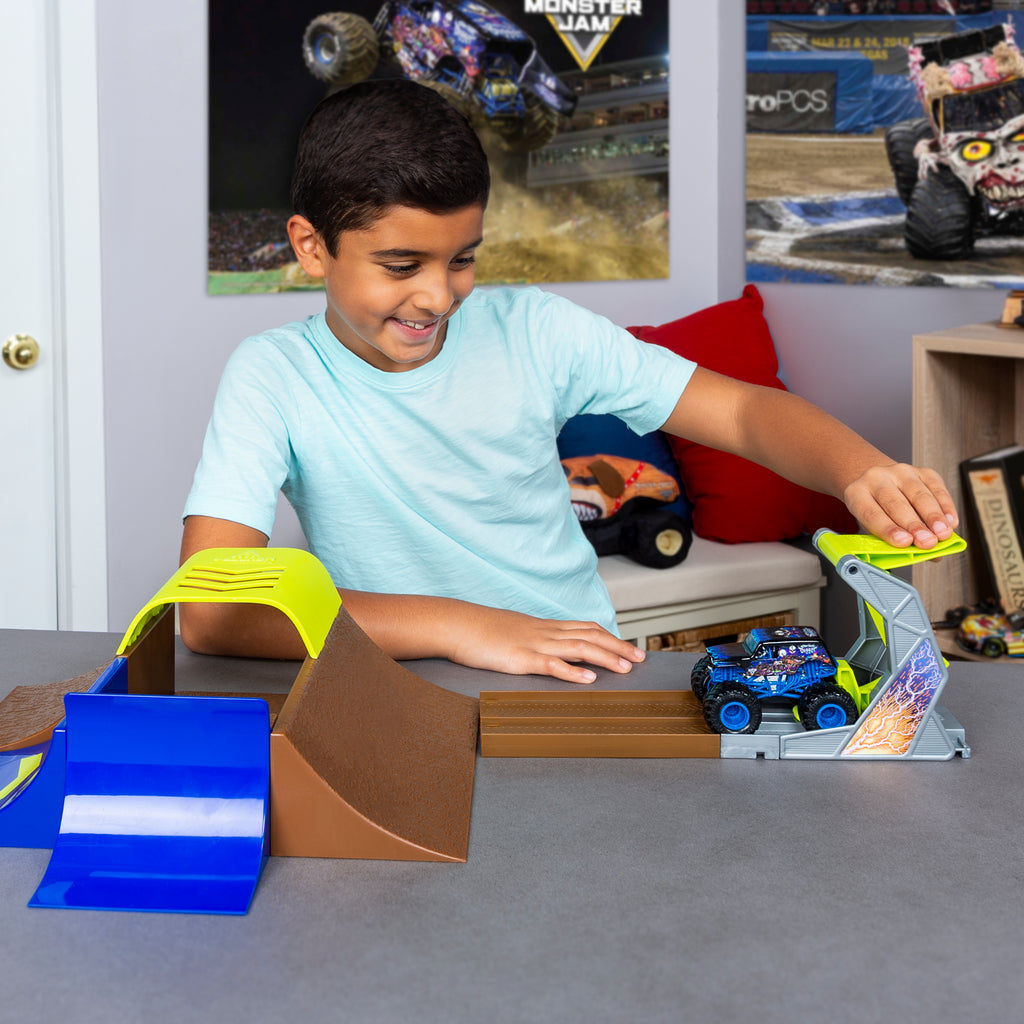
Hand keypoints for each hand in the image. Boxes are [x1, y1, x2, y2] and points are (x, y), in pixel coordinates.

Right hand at [446, 605, 645, 683]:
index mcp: (545, 626)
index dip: (610, 637)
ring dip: (605, 658)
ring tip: (626, 668)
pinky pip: (551, 665)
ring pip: (578, 648)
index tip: (629, 647)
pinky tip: (588, 679)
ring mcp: (534, 644)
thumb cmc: (482, 630)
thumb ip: (535, 638)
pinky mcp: (521, 659)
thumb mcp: (515, 630)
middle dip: (618, 647)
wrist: (457, 624)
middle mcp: (545, 632)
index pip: (586, 627)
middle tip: (641, 658)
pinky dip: (573, 672)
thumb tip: (550, 649)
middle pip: (590, 636)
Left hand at [843, 462, 958, 548]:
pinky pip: (937, 488)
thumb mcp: (874, 526)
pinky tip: (951, 522)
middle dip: (914, 525)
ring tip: (943, 535)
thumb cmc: (875, 510)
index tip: (904, 543)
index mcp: (856, 493)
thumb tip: (928, 557)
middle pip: (896, 503)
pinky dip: (946, 506)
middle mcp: (876, 477)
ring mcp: (900, 471)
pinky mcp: (922, 471)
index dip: (888, 529)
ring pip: (919, 495)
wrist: (877, 482)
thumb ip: (894, 541)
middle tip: (927, 543)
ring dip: (933, 517)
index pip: (871, 513)